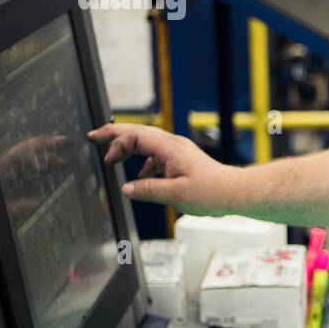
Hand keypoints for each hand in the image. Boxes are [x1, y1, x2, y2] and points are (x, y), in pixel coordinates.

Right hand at [87, 122, 238, 215]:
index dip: (117, 144)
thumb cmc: (211, 192)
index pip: (136, 136)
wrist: (234, 192)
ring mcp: (178, 150)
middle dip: (114, 133)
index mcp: (170, 148)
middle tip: (94, 136)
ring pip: (147, 141)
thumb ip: (148, 190)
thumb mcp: (175, 195)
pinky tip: (142, 175)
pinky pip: (157, 153)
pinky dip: (144, 160)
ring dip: (128, 146)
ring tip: (112, 156)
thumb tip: (127, 188)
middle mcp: (173, 144)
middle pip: (139, 131)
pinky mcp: (182, 159)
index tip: (107, 159)